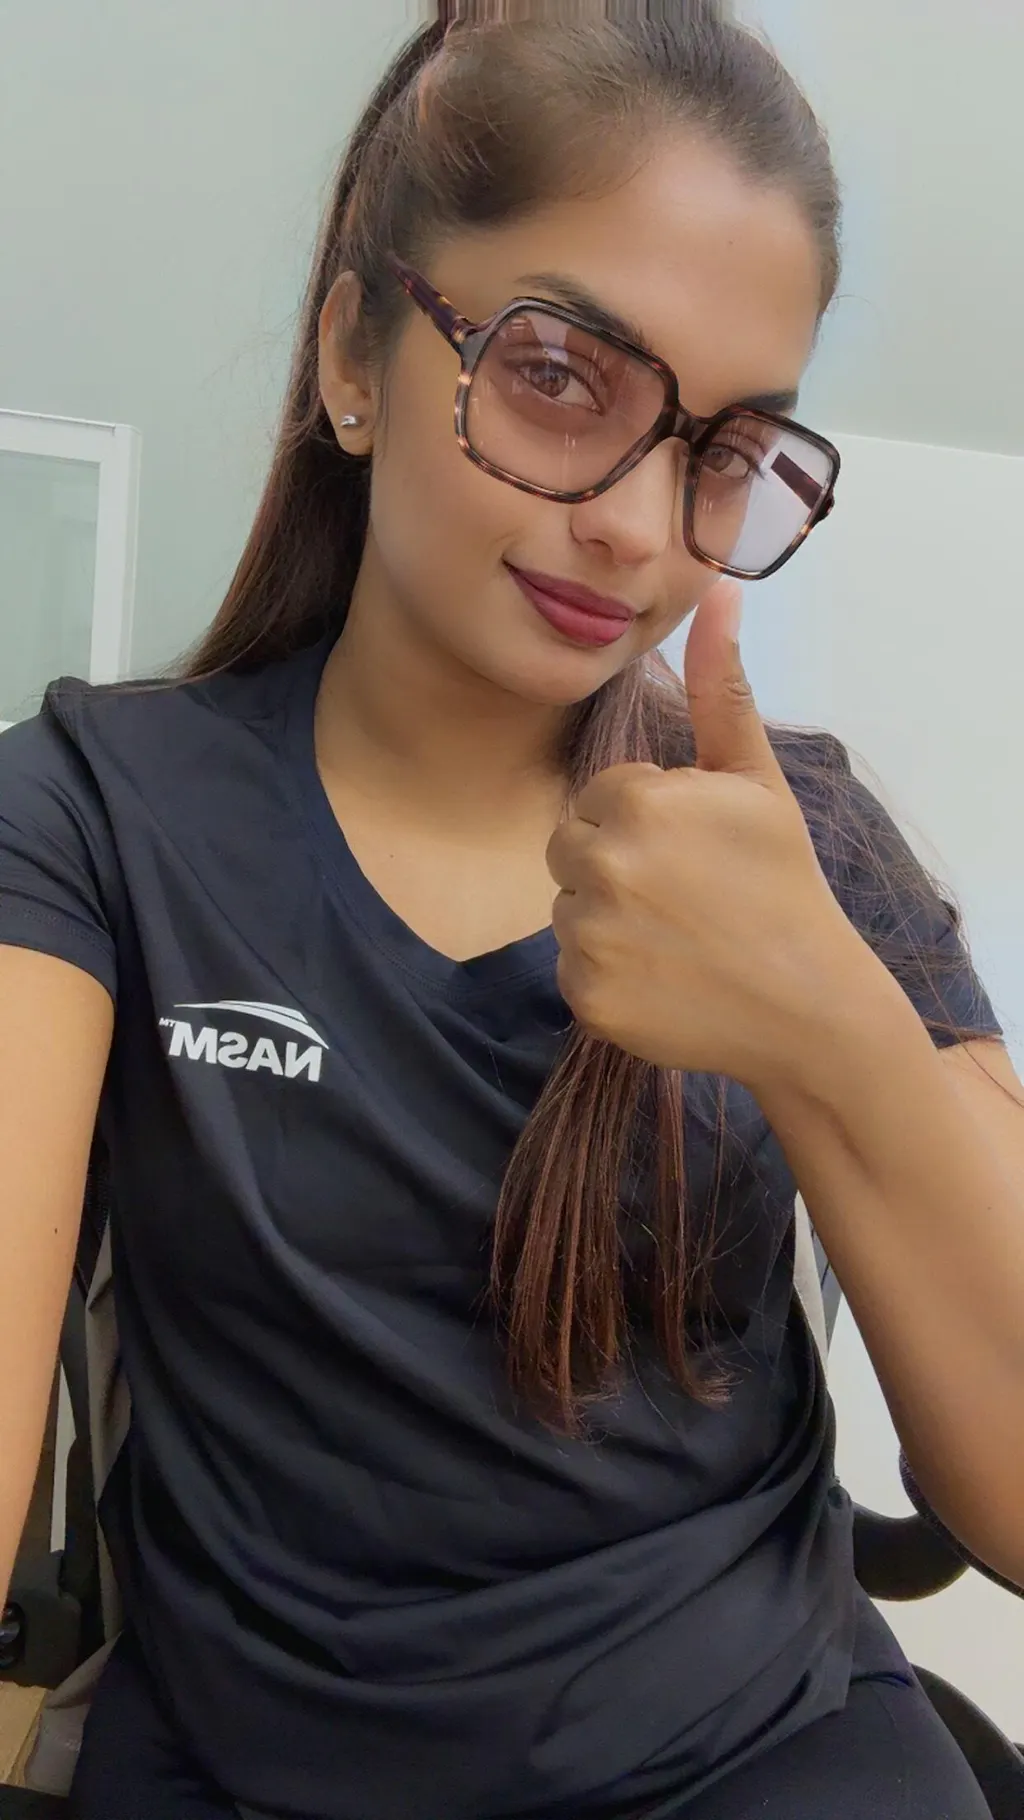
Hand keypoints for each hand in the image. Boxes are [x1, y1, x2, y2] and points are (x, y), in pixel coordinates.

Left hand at [547, 580, 869, 1092]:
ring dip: (608, 918)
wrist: (807, 1004)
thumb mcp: (756, 781)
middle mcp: (604, 865)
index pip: (600, 795)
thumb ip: (722, 689)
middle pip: (570, 848)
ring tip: (676, 936)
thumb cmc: (783, 883)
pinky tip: (663, 978)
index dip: (646, 820)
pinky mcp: (584, 995)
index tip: (696, 851)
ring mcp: (591, 936)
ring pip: (567, 908)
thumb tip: (719, 591)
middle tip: (683, 895)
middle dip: (615, 864)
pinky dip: (607, 974)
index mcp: (640, 801)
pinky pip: (571, 966)